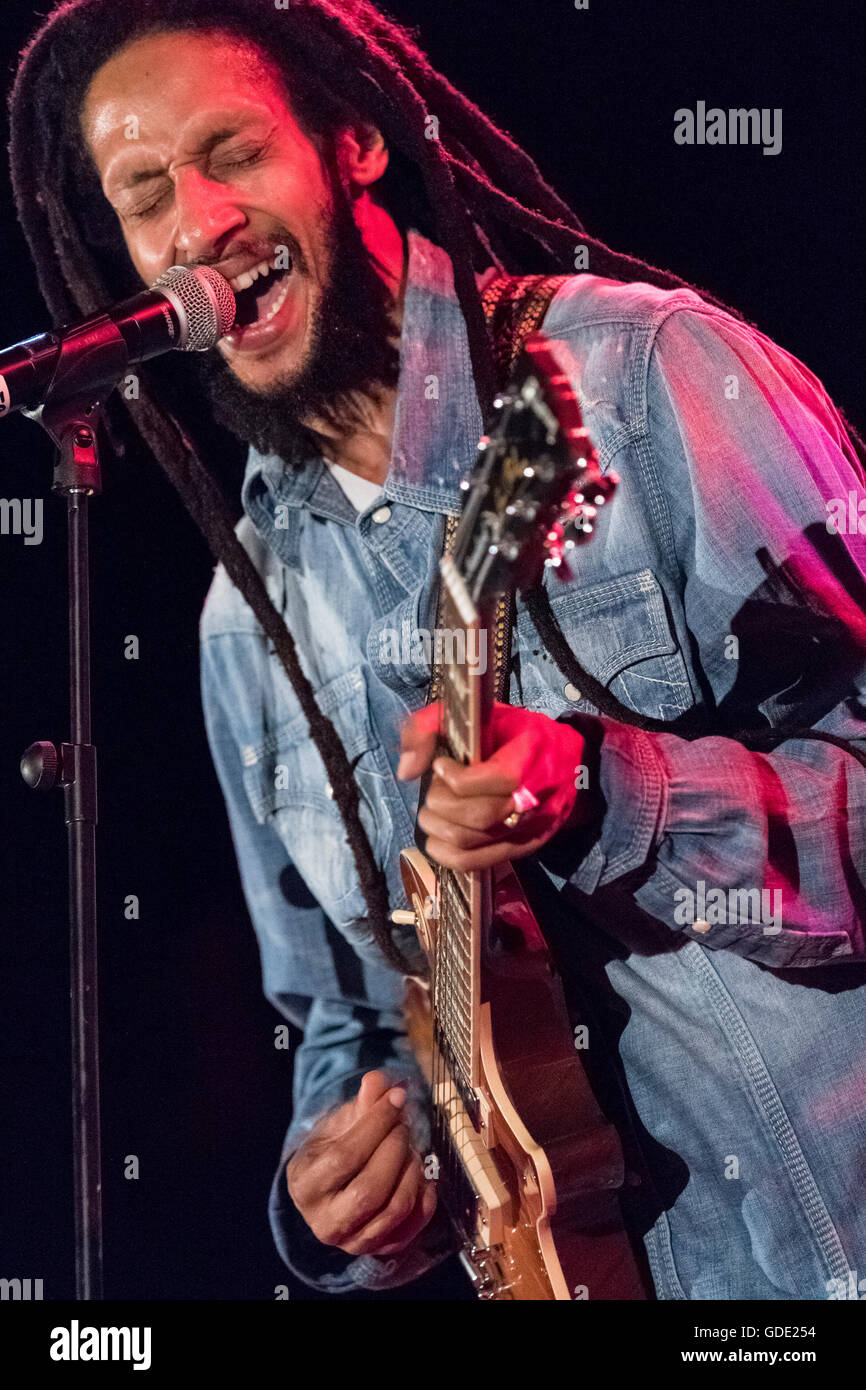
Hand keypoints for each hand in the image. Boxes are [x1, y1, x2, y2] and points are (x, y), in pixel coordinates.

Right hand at [285, 1070, 437, 1256]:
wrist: (327, 1190)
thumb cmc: (331, 1150)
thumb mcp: (337, 1124)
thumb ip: (360, 1104)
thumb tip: (379, 1081)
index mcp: (306, 1185)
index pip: (346, 1156)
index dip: (376, 1124)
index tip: (397, 1099)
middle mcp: (324, 1222)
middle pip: (371, 1189)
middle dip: (396, 1150)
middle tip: (405, 1126)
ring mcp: (351, 1242)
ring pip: (393, 1211)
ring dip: (412, 1173)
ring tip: (412, 1148)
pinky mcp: (377, 1251)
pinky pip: (410, 1229)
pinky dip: (425, 1200)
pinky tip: (423, 1174)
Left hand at [397, 702, 602, 870]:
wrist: (569, 763)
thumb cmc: (516, 734)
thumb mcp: (476, 713)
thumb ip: (430, 726)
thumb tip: (406, 771)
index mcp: (529, 757)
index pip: (493, 779)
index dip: (456, 777)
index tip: (442, 766)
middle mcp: (534, 798)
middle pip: (478, 815)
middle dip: (441, 803)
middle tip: (435, 789)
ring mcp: (528, 829)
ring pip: (471, 841)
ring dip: (437, 827)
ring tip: (432, 810)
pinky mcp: (521, 848)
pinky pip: (475, 863)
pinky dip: (445, 854)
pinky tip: (436, 837)